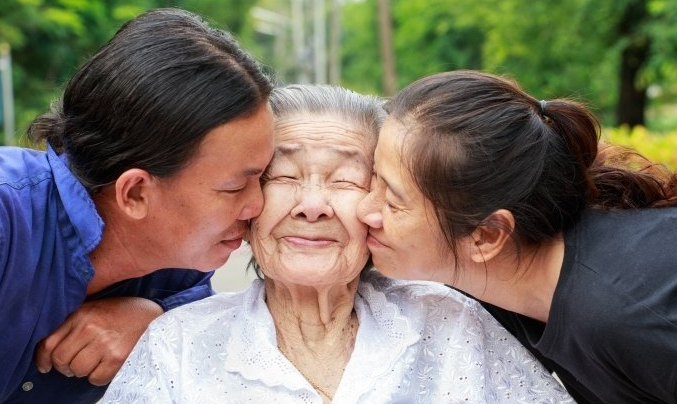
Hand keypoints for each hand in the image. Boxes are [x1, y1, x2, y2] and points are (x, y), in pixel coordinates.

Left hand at [34, 297, 162, 384]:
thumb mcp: (94, 308)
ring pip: (77, 370)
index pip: (49, 342)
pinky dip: (97, 376)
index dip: (43, 359)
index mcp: (81, 314)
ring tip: (93, 363)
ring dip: (82, 371)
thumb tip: (49, 347)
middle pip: (61, 359)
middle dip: (64, 367)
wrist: (153, 314)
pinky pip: (96, 378)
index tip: (46, 366)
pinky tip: (105, 366)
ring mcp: (104, 343)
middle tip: (73, 365)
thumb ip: (73, 322)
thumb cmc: (121, 312)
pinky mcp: (117, 357)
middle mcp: (90, 328)